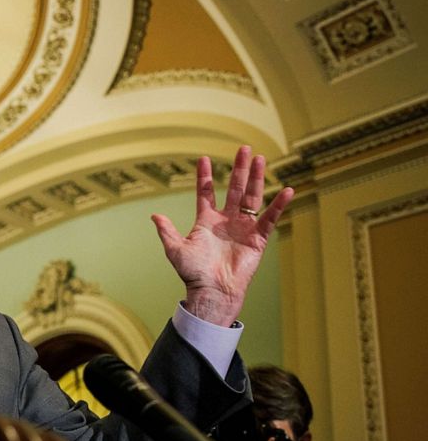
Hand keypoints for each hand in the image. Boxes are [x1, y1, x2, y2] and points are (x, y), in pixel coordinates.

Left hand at [151, 146, 293, 326]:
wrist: (212, 292)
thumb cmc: (193, 273)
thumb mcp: (175, 250)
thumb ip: (167, 231)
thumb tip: (154, 215)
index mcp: (207, 221)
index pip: (207, 193)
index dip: (205, 177)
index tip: (204, 158)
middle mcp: (226, 221)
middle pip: (235, 189)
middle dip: (239, 169)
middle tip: (244, 148)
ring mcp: (243, 228)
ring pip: (252, 198)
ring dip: (257, 178)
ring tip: (260, 158)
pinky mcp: (258, 239)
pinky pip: (270, 219)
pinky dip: (278, 205)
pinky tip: (286, 190)